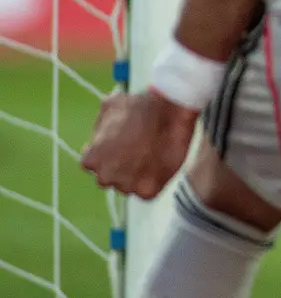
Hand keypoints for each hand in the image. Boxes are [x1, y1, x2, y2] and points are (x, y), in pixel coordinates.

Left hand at [80, 90, 196, 199]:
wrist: (171, 109)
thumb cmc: (140, 105)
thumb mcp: (109, 107)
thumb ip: (100, 127)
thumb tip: (100, 133)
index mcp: (92, 159)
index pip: (94, 164)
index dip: (109, 154)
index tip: (122, 146)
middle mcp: (105, 176)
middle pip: (110, 177)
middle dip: (121, 167)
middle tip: (138, 152)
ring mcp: (127, 185)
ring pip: (129, 186)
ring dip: (137, 176)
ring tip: (152, 156)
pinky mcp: (149, 191)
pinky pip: (147, 192)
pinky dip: (153, 181)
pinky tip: (160, 164)